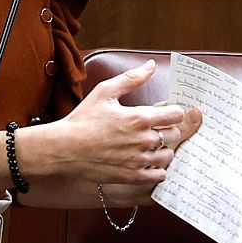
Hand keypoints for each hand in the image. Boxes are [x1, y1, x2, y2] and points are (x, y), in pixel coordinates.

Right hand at [24, 60, 201, 186]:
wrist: (64, 149)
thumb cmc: (83, 119)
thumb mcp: (105, 91)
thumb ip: (132, 78)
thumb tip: (151, 65)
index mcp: (139, 118)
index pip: (177, 114)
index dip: (173, 112)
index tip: (165, 112)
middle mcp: (144, 140)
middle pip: (175, 134)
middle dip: (169, 129)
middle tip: (155, 128)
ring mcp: (140, 160)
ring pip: (169, 155)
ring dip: (164, 149)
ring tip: (150, 145)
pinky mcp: (134, 176)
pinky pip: (160, 175)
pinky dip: (157, 168)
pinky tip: (146, 161)